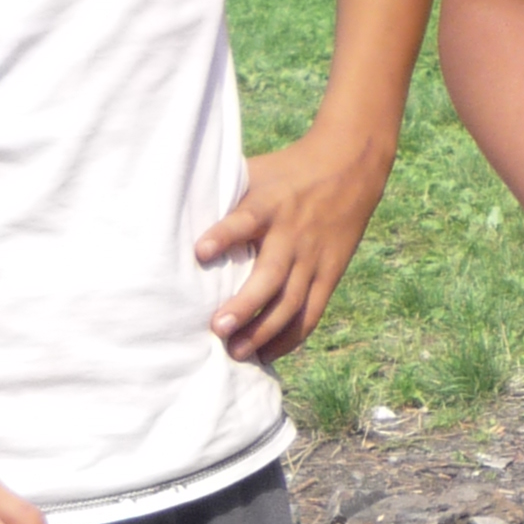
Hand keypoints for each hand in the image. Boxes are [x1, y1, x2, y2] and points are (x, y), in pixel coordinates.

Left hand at [196, 128, 390, 363]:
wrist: (347, 169)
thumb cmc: (286, 174)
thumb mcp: (256, 173)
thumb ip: (226, 195)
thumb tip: (175, 212)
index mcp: (269, 205)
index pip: (244, 220)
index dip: (223, 236)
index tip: (199, 252)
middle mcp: (291, 234)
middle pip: (270, 275)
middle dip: (245, 304)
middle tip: (217, 328)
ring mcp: (313, 258)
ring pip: (291, 302)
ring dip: (264, 331)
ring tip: (236, 352)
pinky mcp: (329, 275)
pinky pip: (311, 313)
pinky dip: (290, 337)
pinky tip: (267, 354)